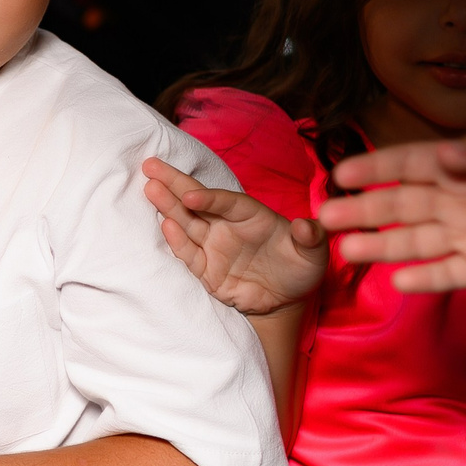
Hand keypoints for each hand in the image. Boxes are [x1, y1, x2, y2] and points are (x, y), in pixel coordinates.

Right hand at [141, 157, 325, 313]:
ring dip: (167, 207)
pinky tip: (166, 226)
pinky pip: (189, 255)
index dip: (209, 198)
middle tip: (150, 165)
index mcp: (252, 215)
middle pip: (198, 203)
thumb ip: (312, 238)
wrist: (287, 300)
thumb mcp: (315, 254)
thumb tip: (306, 226)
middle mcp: (228, 226)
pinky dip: (177, 242)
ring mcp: (214, 247)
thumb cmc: (300, 268)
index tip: (191, 195)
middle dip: (174, 184)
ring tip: (150, 189)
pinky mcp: (207, 271)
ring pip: (187, 223)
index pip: (227, 202)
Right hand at [317, 128, 465, 291]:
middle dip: (363, 210)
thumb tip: (442, 154)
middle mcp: (459, 200)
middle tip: (326, 216)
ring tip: (347, 250)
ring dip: (382, 246)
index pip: (409, 166)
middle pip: (401, 206)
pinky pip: (448, 274)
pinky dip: (424, 278)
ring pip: (415, 241)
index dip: (375, 169)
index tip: (341, 174)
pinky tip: (397, 281)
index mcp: (463, 165)